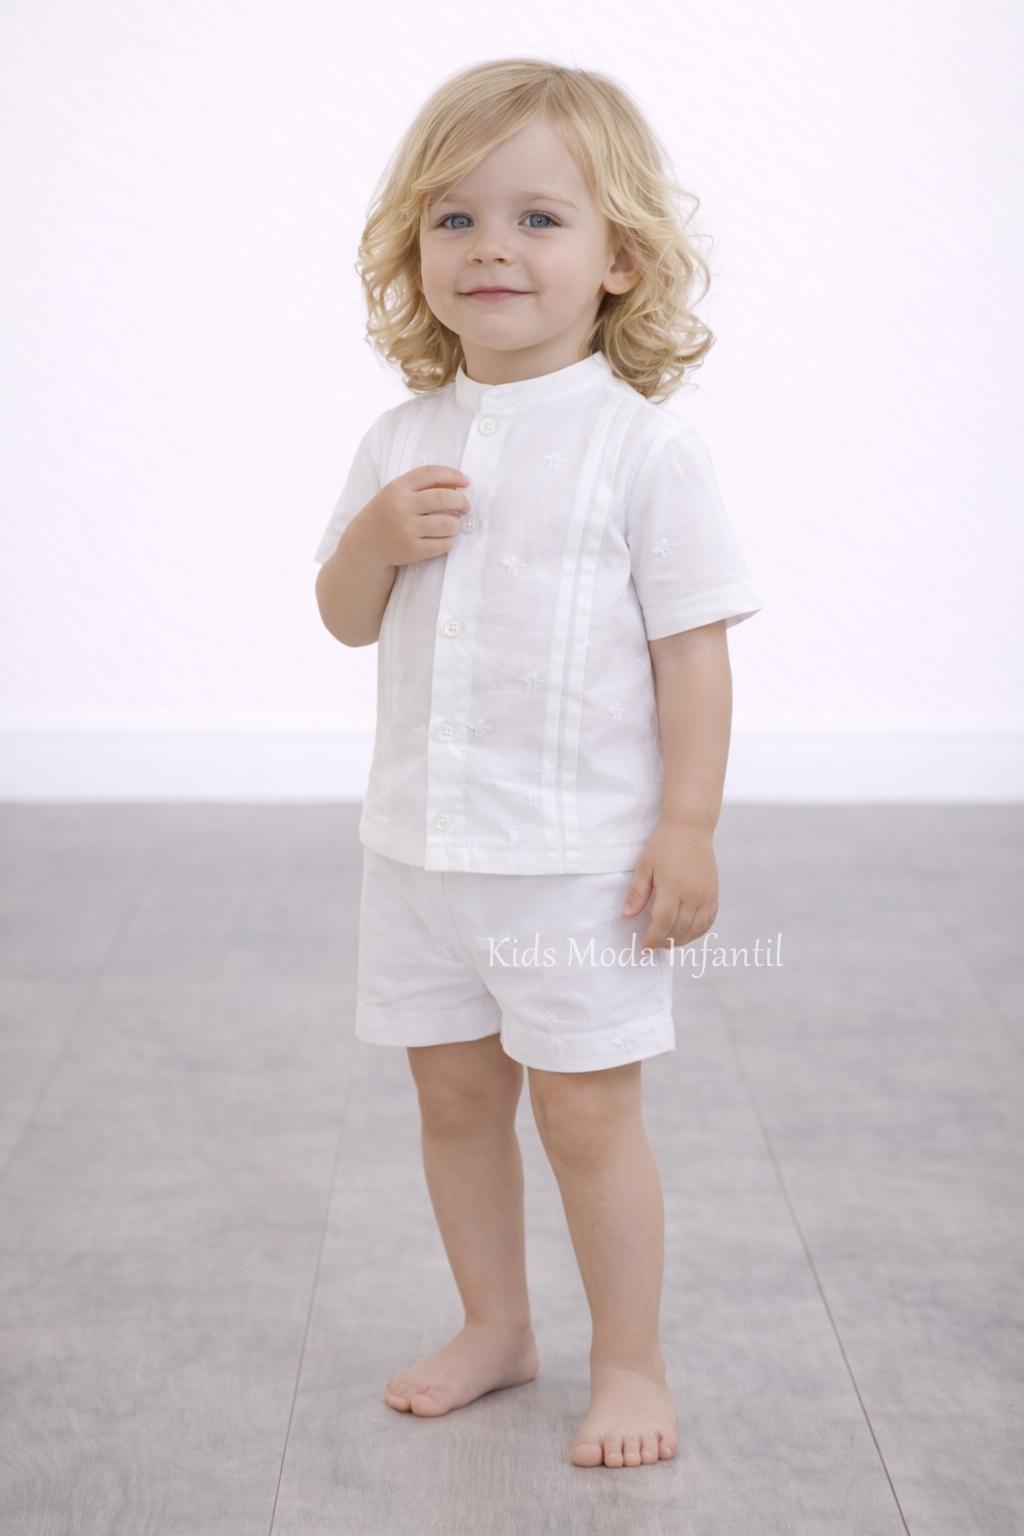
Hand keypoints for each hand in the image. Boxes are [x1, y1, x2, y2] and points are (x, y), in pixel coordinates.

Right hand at [352, 464, 471, 568]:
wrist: (365, 545)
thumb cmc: (386, 514)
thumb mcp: (396, 494)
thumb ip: (421, 487)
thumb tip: (457, 486)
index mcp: (397, 488)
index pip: (430, 473)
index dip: (453, 475)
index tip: (466, 481)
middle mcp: (400, 507)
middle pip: (443, 498)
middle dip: (461, 501)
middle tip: (465, 506)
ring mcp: (405, 529)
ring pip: (447, 523)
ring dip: (456, 524)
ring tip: (453, 524)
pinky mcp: (411, 550)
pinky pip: (443, 544)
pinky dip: (449, 541)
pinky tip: (445, 538)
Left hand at [620, 821, 718, 952]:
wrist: (690, 828)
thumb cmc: (663, 845)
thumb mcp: (644, 866)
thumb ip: (637, 893)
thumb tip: (626, 916)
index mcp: (673, 887)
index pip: (663, 922)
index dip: (653, 938)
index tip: (644, 947)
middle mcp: (693, 894)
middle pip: (679, 929)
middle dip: (664, 941)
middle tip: (653, 945)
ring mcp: (706, 894)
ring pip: (696, 928)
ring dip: (681, 940)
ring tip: (668, 942)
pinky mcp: (714, 893)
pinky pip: (709, 920)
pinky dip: (698, 932)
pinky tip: (687, 933)